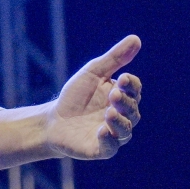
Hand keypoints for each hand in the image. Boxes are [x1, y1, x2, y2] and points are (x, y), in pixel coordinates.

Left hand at [43, 35, 142, 159]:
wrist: (53, 120)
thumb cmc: (76, 96)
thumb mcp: (93, 73)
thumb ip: (114, 58)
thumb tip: (136, 39)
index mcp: (121, 96)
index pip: (134, 90)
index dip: (131, 85)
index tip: (123, 78)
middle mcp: (122, 117)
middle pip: (132, 110)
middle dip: (125, 102)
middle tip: (113, 95)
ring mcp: (113, 134)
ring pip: (125, 130)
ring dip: (119, 121)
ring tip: (109, 112)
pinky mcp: (101, 149)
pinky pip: (110, 147)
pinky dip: (109, 139)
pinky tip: (102, 130)